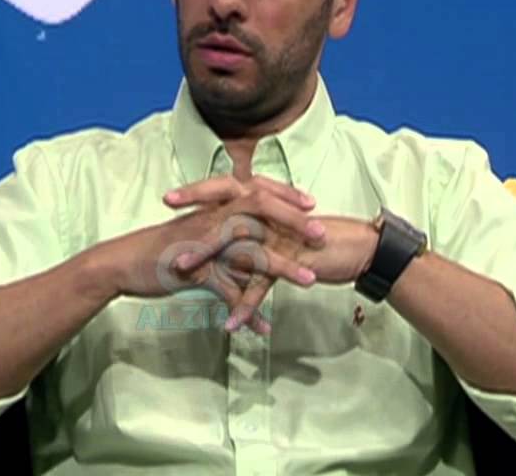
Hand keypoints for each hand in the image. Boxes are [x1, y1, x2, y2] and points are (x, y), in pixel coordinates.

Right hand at [96, 175, 326, 332]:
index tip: (312, 202)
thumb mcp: (198, 232)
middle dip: (294, 223)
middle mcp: (212, 219)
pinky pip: (226, 292)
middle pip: (260, 211)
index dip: (286, 195)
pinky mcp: (194, 271)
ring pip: (250, 252)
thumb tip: (249, 236)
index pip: (256, 190)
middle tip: (322, 235)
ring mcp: (204, 244)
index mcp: (215, 206)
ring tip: (310, 281)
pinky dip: (246, 311)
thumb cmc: (163, 248)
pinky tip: (263, 329)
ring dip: (283, 267)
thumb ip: (224, 231)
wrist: (125, 262)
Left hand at [171, 183, 379, 331]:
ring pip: (237, 247)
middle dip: (191, 224)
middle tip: (160, 224)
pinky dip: (247, 305)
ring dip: (207, 262)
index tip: (168, 198)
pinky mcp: (291, 258)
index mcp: (262, 202)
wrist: (356, 248)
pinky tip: (231, 324)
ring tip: (180, 277)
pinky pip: (263, 283)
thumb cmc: (316, 239)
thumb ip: (256, 226)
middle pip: (223, 214)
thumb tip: (232, 229)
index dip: (197, 193)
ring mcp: (278, 235)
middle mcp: (267, 214)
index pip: (224, 191)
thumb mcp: (281, 230)